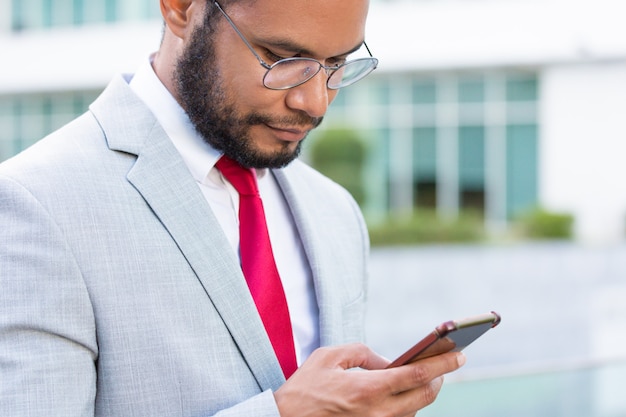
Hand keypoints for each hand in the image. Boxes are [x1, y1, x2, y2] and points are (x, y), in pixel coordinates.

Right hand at [274, 343, 465, 416]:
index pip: (417, 375)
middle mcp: (378, 413)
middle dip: (439, 378)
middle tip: (446, 362)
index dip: (443, 363)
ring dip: (423, 392)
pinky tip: (403, 393)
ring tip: (425, 375)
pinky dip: (407, 405)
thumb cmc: (305, 387)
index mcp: (368, 389)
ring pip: (415, 410)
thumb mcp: (330, 356)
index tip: (460, 354)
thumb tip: (388, 362)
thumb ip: (363, 353)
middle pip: (425, 397)